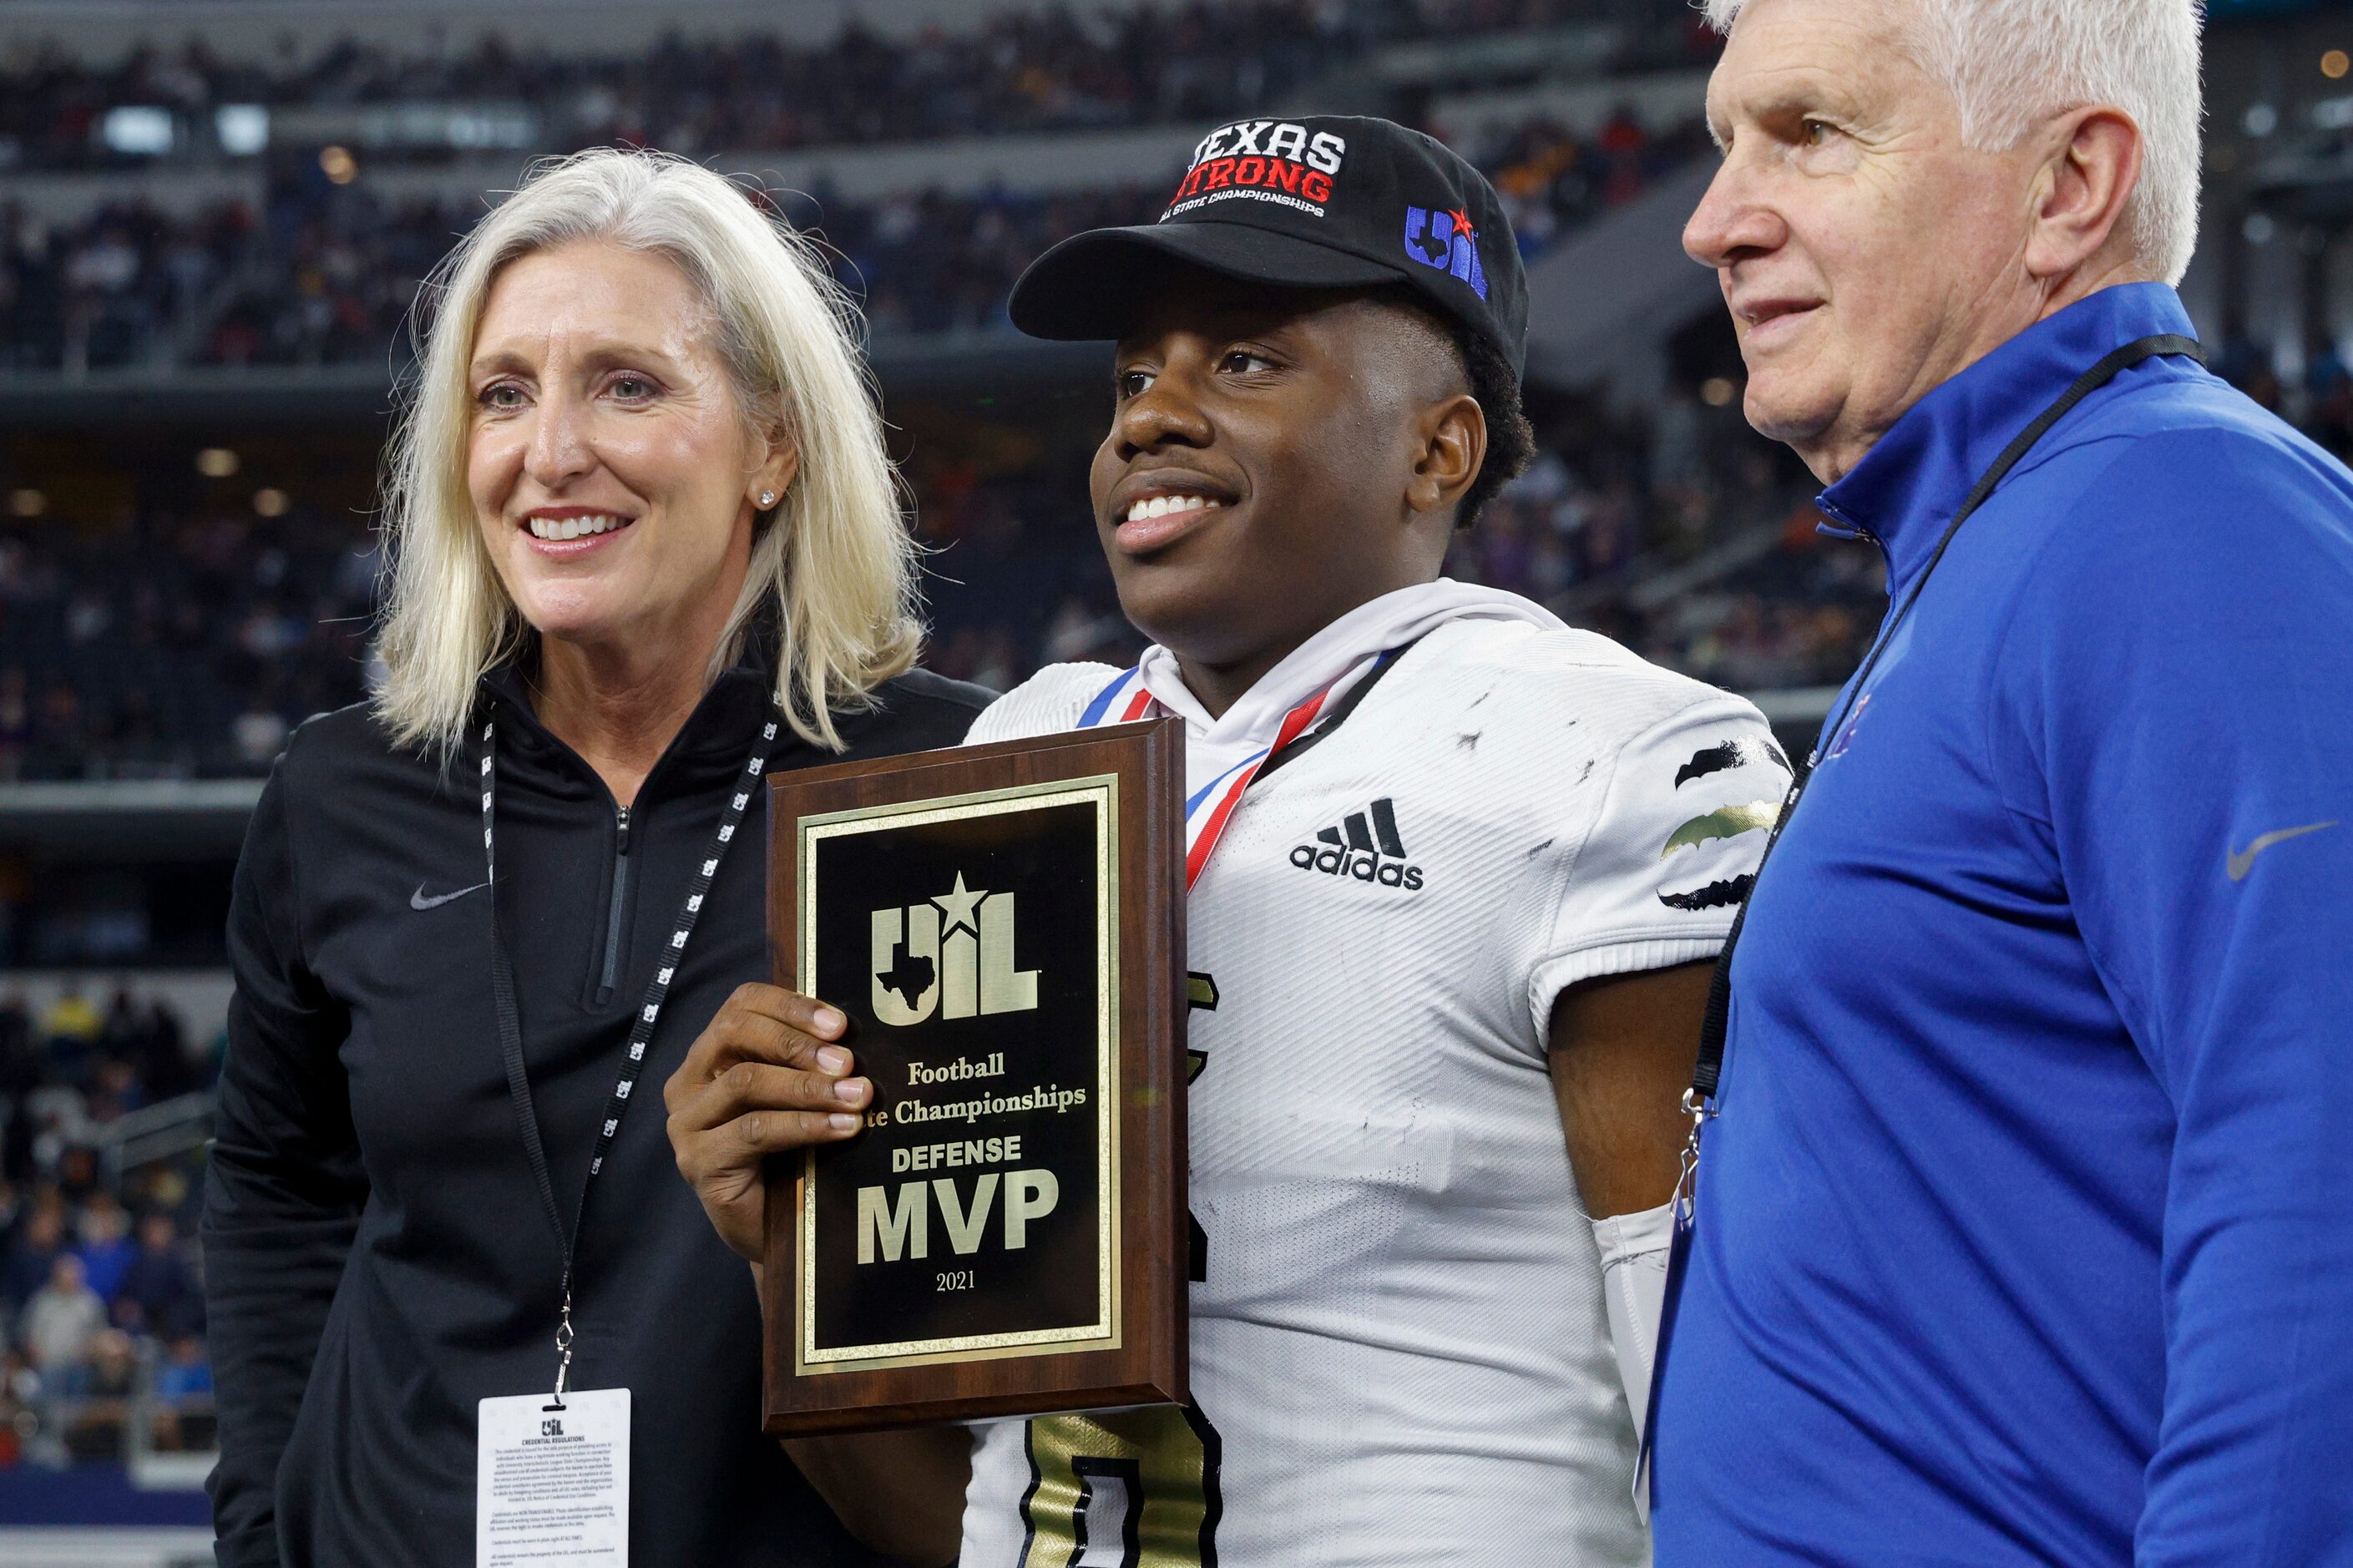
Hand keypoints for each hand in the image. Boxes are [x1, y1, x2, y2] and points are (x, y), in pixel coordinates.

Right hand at [665, 982, 868, 1263]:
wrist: (776, 1229)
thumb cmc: (790, 1153)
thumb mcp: (797, 1097)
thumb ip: (810, 1062)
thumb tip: (855, 1035)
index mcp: (711, 1053)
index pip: (741, 1004)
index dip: (791, 1005)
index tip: (840, 1024)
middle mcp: (688, 1081)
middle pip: (736, 1033)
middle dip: (797, 1042)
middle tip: (848, 1061)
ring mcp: (686, 1122)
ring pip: (746, 1082)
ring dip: (809, 1087)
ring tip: (857, 1096)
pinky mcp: (698, 1161)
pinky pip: (754, 1130)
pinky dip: (805, 1125)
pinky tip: (843, 1127)